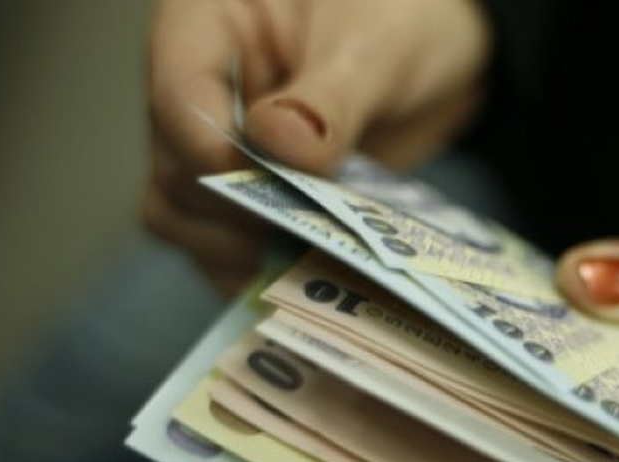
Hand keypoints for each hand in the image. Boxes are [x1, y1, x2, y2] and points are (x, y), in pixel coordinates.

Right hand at [144, 0, 489, 292]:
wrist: (443, 47)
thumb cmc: (402, 15)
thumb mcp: (376, 45)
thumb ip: (330, 97)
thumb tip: (277, 144)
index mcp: (206, 24)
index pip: (176, 98)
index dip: (212, 153)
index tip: (272, 185)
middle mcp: (198, 90)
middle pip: (174, 172)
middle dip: (236, 211)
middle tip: (307, 231)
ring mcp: (220, 149)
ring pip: (186, 221)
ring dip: (242, 253)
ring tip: (313, 260)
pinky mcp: (251, 197)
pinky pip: (228, 250)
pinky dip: (264, 271)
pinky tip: (313, 278)